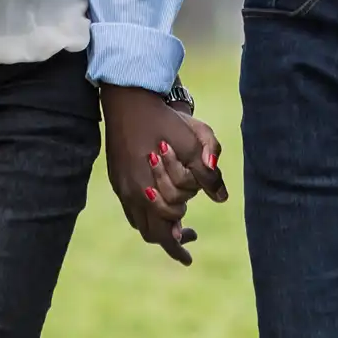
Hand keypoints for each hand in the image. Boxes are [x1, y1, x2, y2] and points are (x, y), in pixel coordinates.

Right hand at [100, 85, 226, 265]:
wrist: (130, 97)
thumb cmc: (164, 119)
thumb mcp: (193, 142)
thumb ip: (208, 173)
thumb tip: (222, 198)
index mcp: (145, 190)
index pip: (164, 231)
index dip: (180, 241)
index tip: (194, 238)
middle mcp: (129, 192)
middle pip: (150, 232)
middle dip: (170, 238)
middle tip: (189, 234)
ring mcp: (120, 184)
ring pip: (138, 220)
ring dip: (158, 224)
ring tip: (177, 221)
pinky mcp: (116, 174)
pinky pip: (130, 205)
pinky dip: (147, 210)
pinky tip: (160, 198)